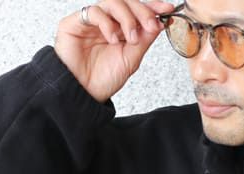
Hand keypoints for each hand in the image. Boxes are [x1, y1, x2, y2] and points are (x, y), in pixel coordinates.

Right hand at [54, 0, 175, 103]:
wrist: (82, 94)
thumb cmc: (102, 80)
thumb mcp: (130, 60)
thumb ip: (143, 40)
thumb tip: (158, 22)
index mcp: (120, 30)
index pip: (137, 11)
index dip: (153, 7)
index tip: (168, 9)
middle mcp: (106, 22)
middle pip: (127, 2)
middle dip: (142, 12)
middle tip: (150, 26)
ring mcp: (91, 21)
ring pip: (112, 2)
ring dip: (126, 17)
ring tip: (130, 38)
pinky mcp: (75, 22)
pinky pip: (94, 11)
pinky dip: (107, 23)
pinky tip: (112, 38)